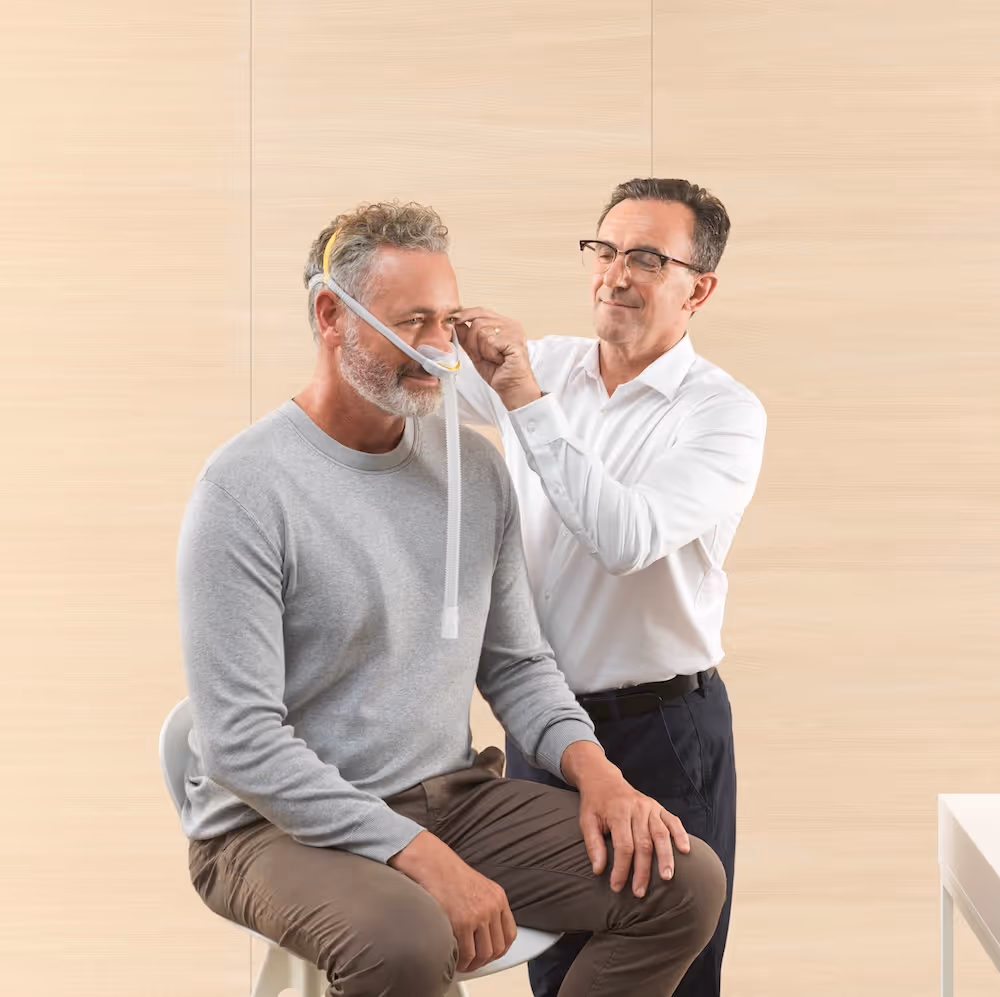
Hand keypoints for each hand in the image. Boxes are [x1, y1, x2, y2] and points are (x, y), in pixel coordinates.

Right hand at [388, 830, 516, 972]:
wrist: (432, 863)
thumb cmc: (449, 874)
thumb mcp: (478, 886)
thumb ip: (486, 907)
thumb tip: (485, 934)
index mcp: (498, 897)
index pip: (510, 934)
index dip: (500, 949)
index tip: (490, 955)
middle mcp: (491, 907)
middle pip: (497, 947)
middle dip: (484, 960)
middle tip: (472, 963)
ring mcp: (478, 915)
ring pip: (483, 954)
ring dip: (473, 964)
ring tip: (463, 964)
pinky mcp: (462, 922)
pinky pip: (467, 953)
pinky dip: (461, 962)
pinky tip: (454, 960)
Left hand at [453, 307, 542, 410]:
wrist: (512, 387)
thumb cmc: (499, 372)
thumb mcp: (476, 352)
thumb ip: (466, 337)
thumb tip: (456, 323)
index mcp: (503, 323)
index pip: (481, 310)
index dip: (466, 315)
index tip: (454, 321)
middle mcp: (510, 324)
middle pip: (478, 320)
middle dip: (473, 340)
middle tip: (483, 354)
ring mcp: (514, 331)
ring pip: (482, 331)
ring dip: (482, 349)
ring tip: (494, 358)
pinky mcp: (515, 340)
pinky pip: (490, 341)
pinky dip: (491, 354)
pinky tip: (500, 360)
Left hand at [560, 741, 690, 896]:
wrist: (603, 779)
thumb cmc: (594, 804)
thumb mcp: (586, 821)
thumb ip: (593, 845)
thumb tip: (598, 870)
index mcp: (618, 812)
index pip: (623, 845)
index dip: (621, 869)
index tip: (617, 887)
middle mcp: (636, 808)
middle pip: (644, 843)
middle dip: (643, 870)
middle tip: (640, 892)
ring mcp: (650, 807)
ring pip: (661, 834)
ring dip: (665, 857)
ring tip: (667, 878)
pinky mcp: (658, 807)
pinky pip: (673, 821)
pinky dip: (681, 835)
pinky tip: (686, 850)